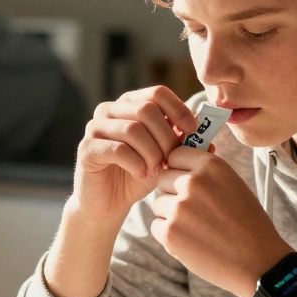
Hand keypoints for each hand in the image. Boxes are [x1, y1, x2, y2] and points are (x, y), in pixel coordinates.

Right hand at [71, 86, 198, 224]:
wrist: (108, 203)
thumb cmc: (139, 175)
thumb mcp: (166, 156)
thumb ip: (183, 143)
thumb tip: (208, 137)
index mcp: (130, 104)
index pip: (157, 93)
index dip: (179, 110)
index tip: (193, 131)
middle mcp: (109, 110)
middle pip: (146, 110)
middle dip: (166, 137)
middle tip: (171, 160)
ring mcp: (95, 127)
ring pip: (133, 130)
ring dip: (152, 153)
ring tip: (157, 170)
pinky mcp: (87, 149)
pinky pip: (119, 150)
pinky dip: (137, 164)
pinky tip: (141, 175)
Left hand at [151, 146, 289, 296]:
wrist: (258, 262)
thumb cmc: (248, 224)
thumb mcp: (233, 185)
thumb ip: (207, 173)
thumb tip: (179, 162)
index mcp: (212, 166)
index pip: (175, 154)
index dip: (179, 169)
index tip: (185, 181)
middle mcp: (193, 182)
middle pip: (163, 179)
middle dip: (173, 192)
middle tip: (194, 210)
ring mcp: (179, 208)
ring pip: (159, 204)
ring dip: (171, 215)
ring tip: (198, 228)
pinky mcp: (170, 232)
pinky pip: (156, 226)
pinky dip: (170, 235)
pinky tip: (193, 242)